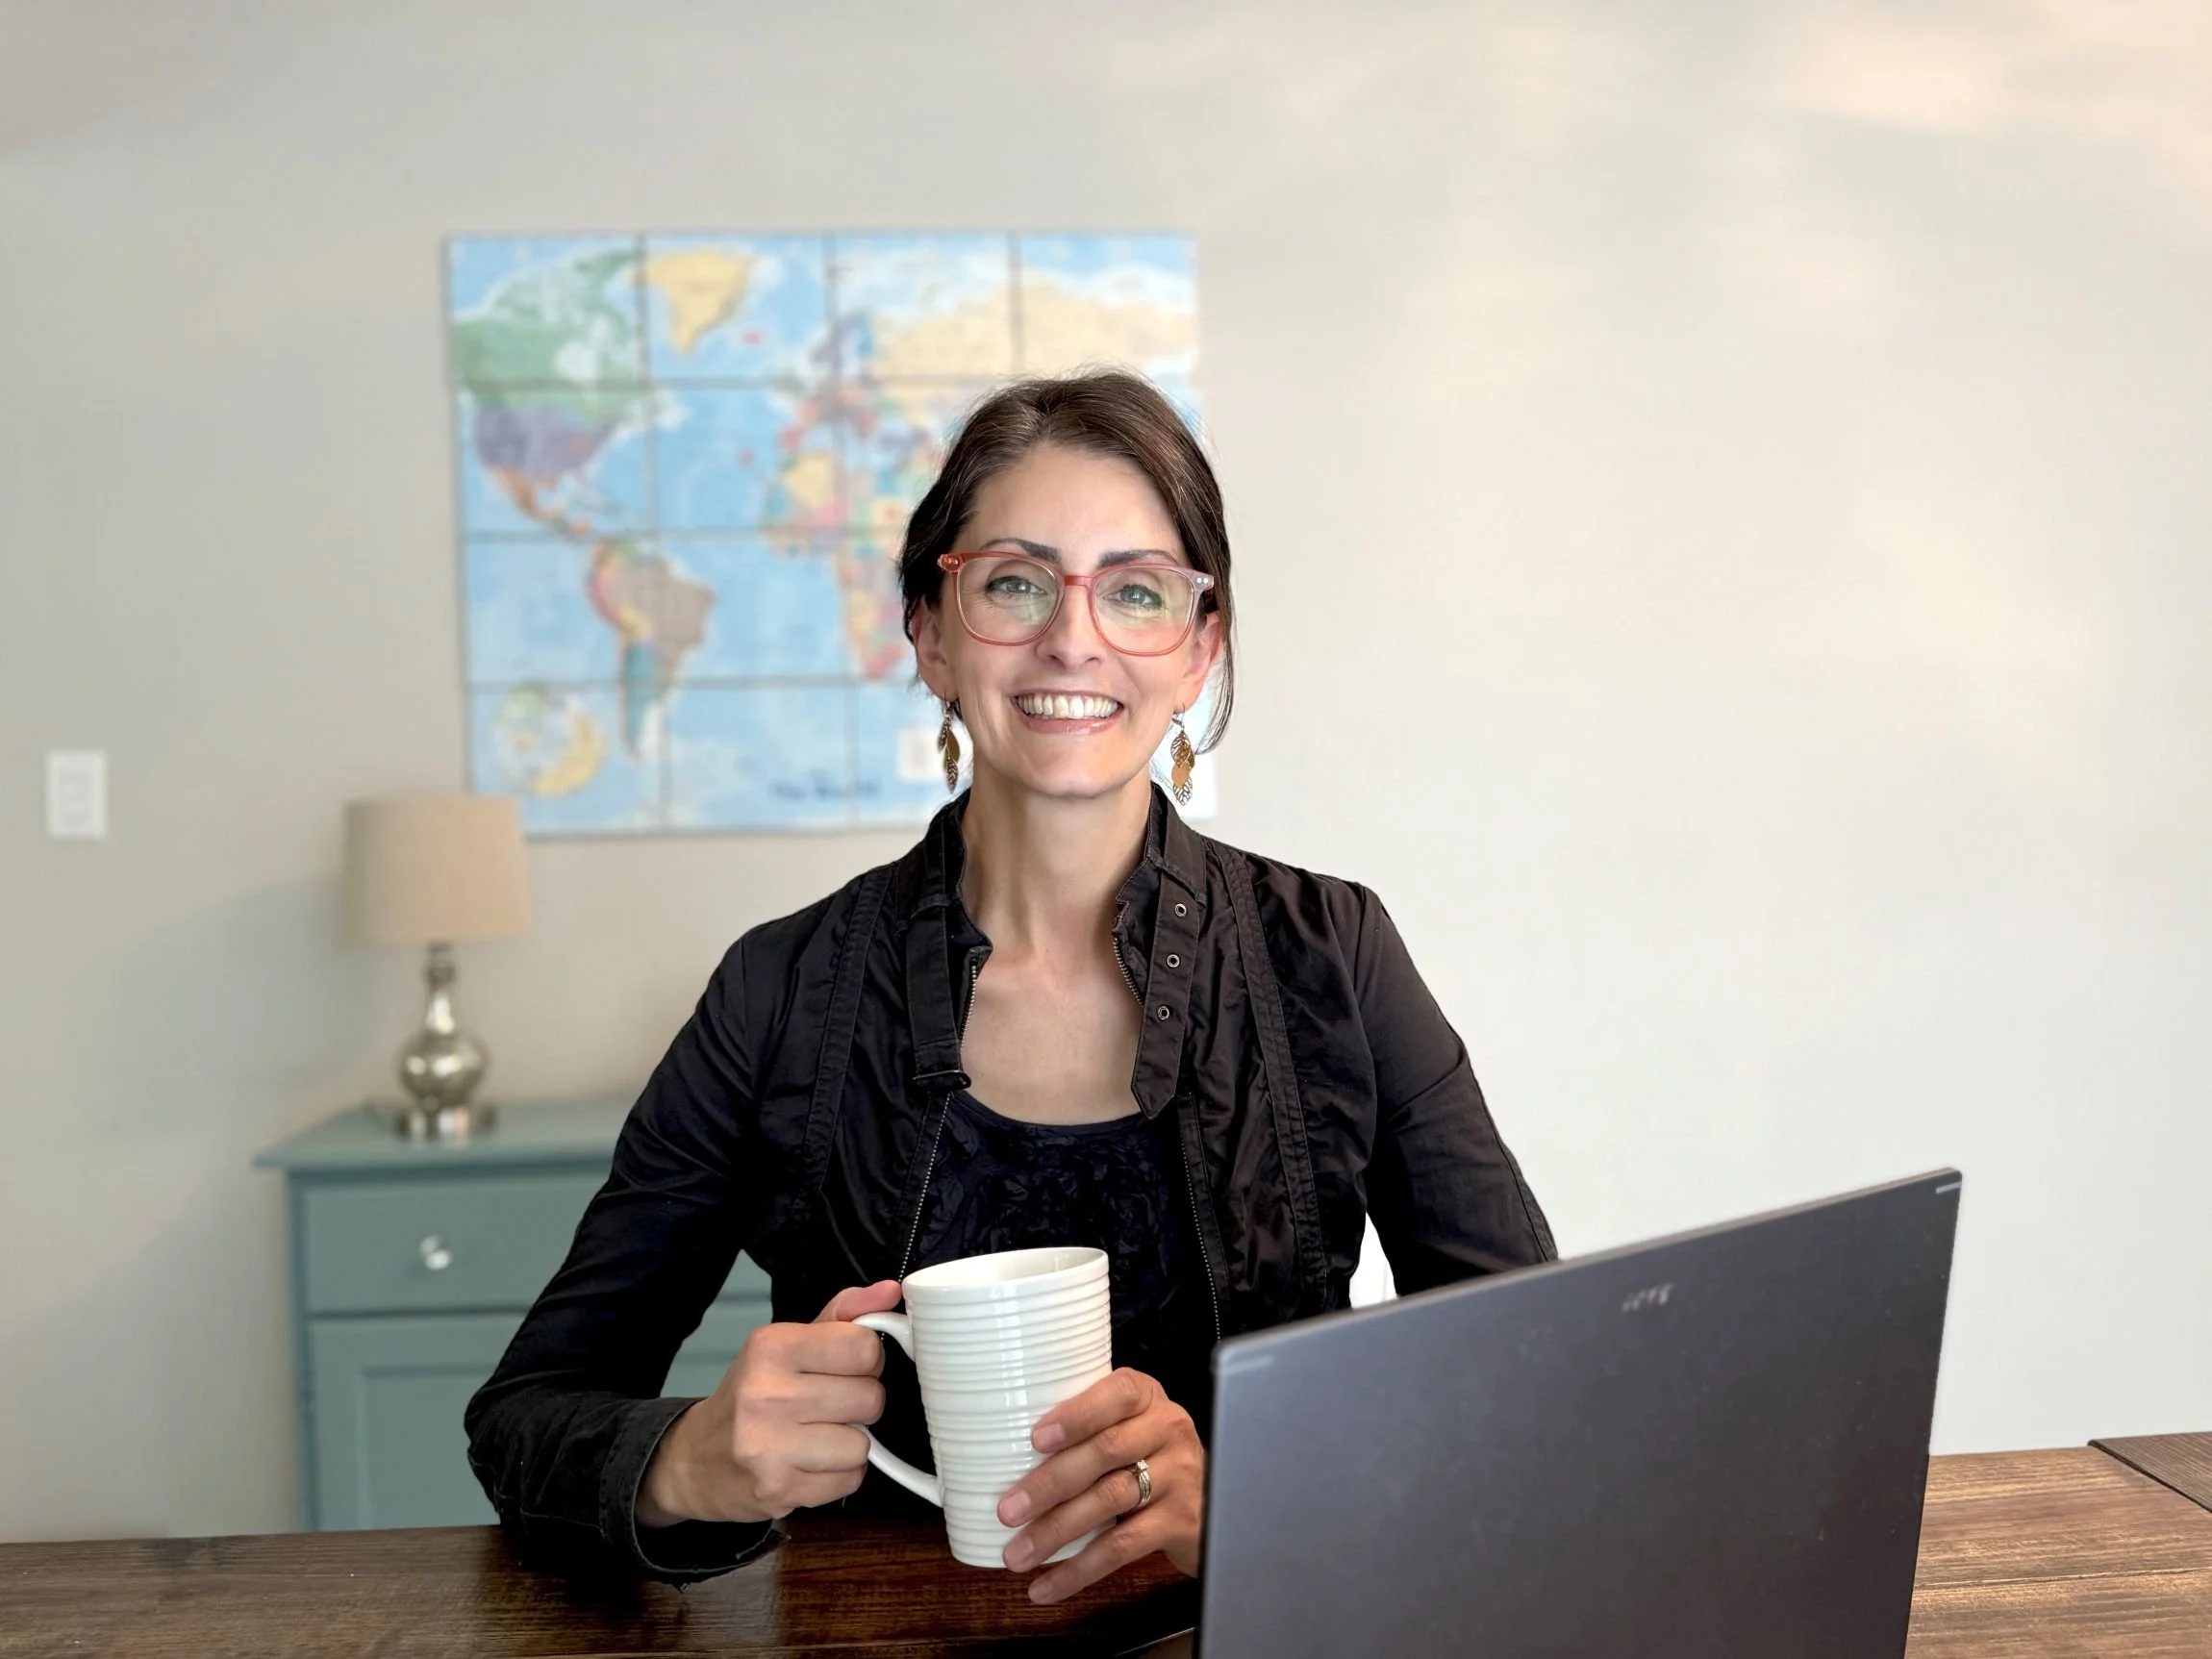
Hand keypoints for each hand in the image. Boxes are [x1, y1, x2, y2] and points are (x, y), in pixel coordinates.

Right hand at [636, 1280, 898, 1527]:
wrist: (694, 1459)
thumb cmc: (750, 1396)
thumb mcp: (787, 1344)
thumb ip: (842, 1315)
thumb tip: (890, 1291)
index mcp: (771, 1347)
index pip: (864, 1347)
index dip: (867, 1360)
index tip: (846, 1368)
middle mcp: (766, 1395)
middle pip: (870, 1398)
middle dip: (859, 1404)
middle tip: (828, 1406)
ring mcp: (770, 1447)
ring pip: (862, 1444)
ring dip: (850, 1444)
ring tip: (816, 1438)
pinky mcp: (778, 1491)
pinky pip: (850, 1480)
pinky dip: (839, 1475)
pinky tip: (809, 1464)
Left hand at [994, 1367, 1203, 1603]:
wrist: (1214, 1498)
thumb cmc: (1150, 1456)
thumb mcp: (1128, 1426)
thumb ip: (1086, 1430)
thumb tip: (1002, 1455)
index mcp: (1146, 1397)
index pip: (1117, 1393)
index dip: (1077, 1415)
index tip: (1035, 1439)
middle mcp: (1168, 1428)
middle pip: (1107, 1451)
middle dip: (1051, 1482)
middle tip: (1008, 1510)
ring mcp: (1180, 1475)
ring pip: (1112, 1499)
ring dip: (1057, 1530)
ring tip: (1017, 1554)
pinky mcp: (1181, 1522)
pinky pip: (1124, 1547)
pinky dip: (1079, 1569)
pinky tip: (1047, 1585)